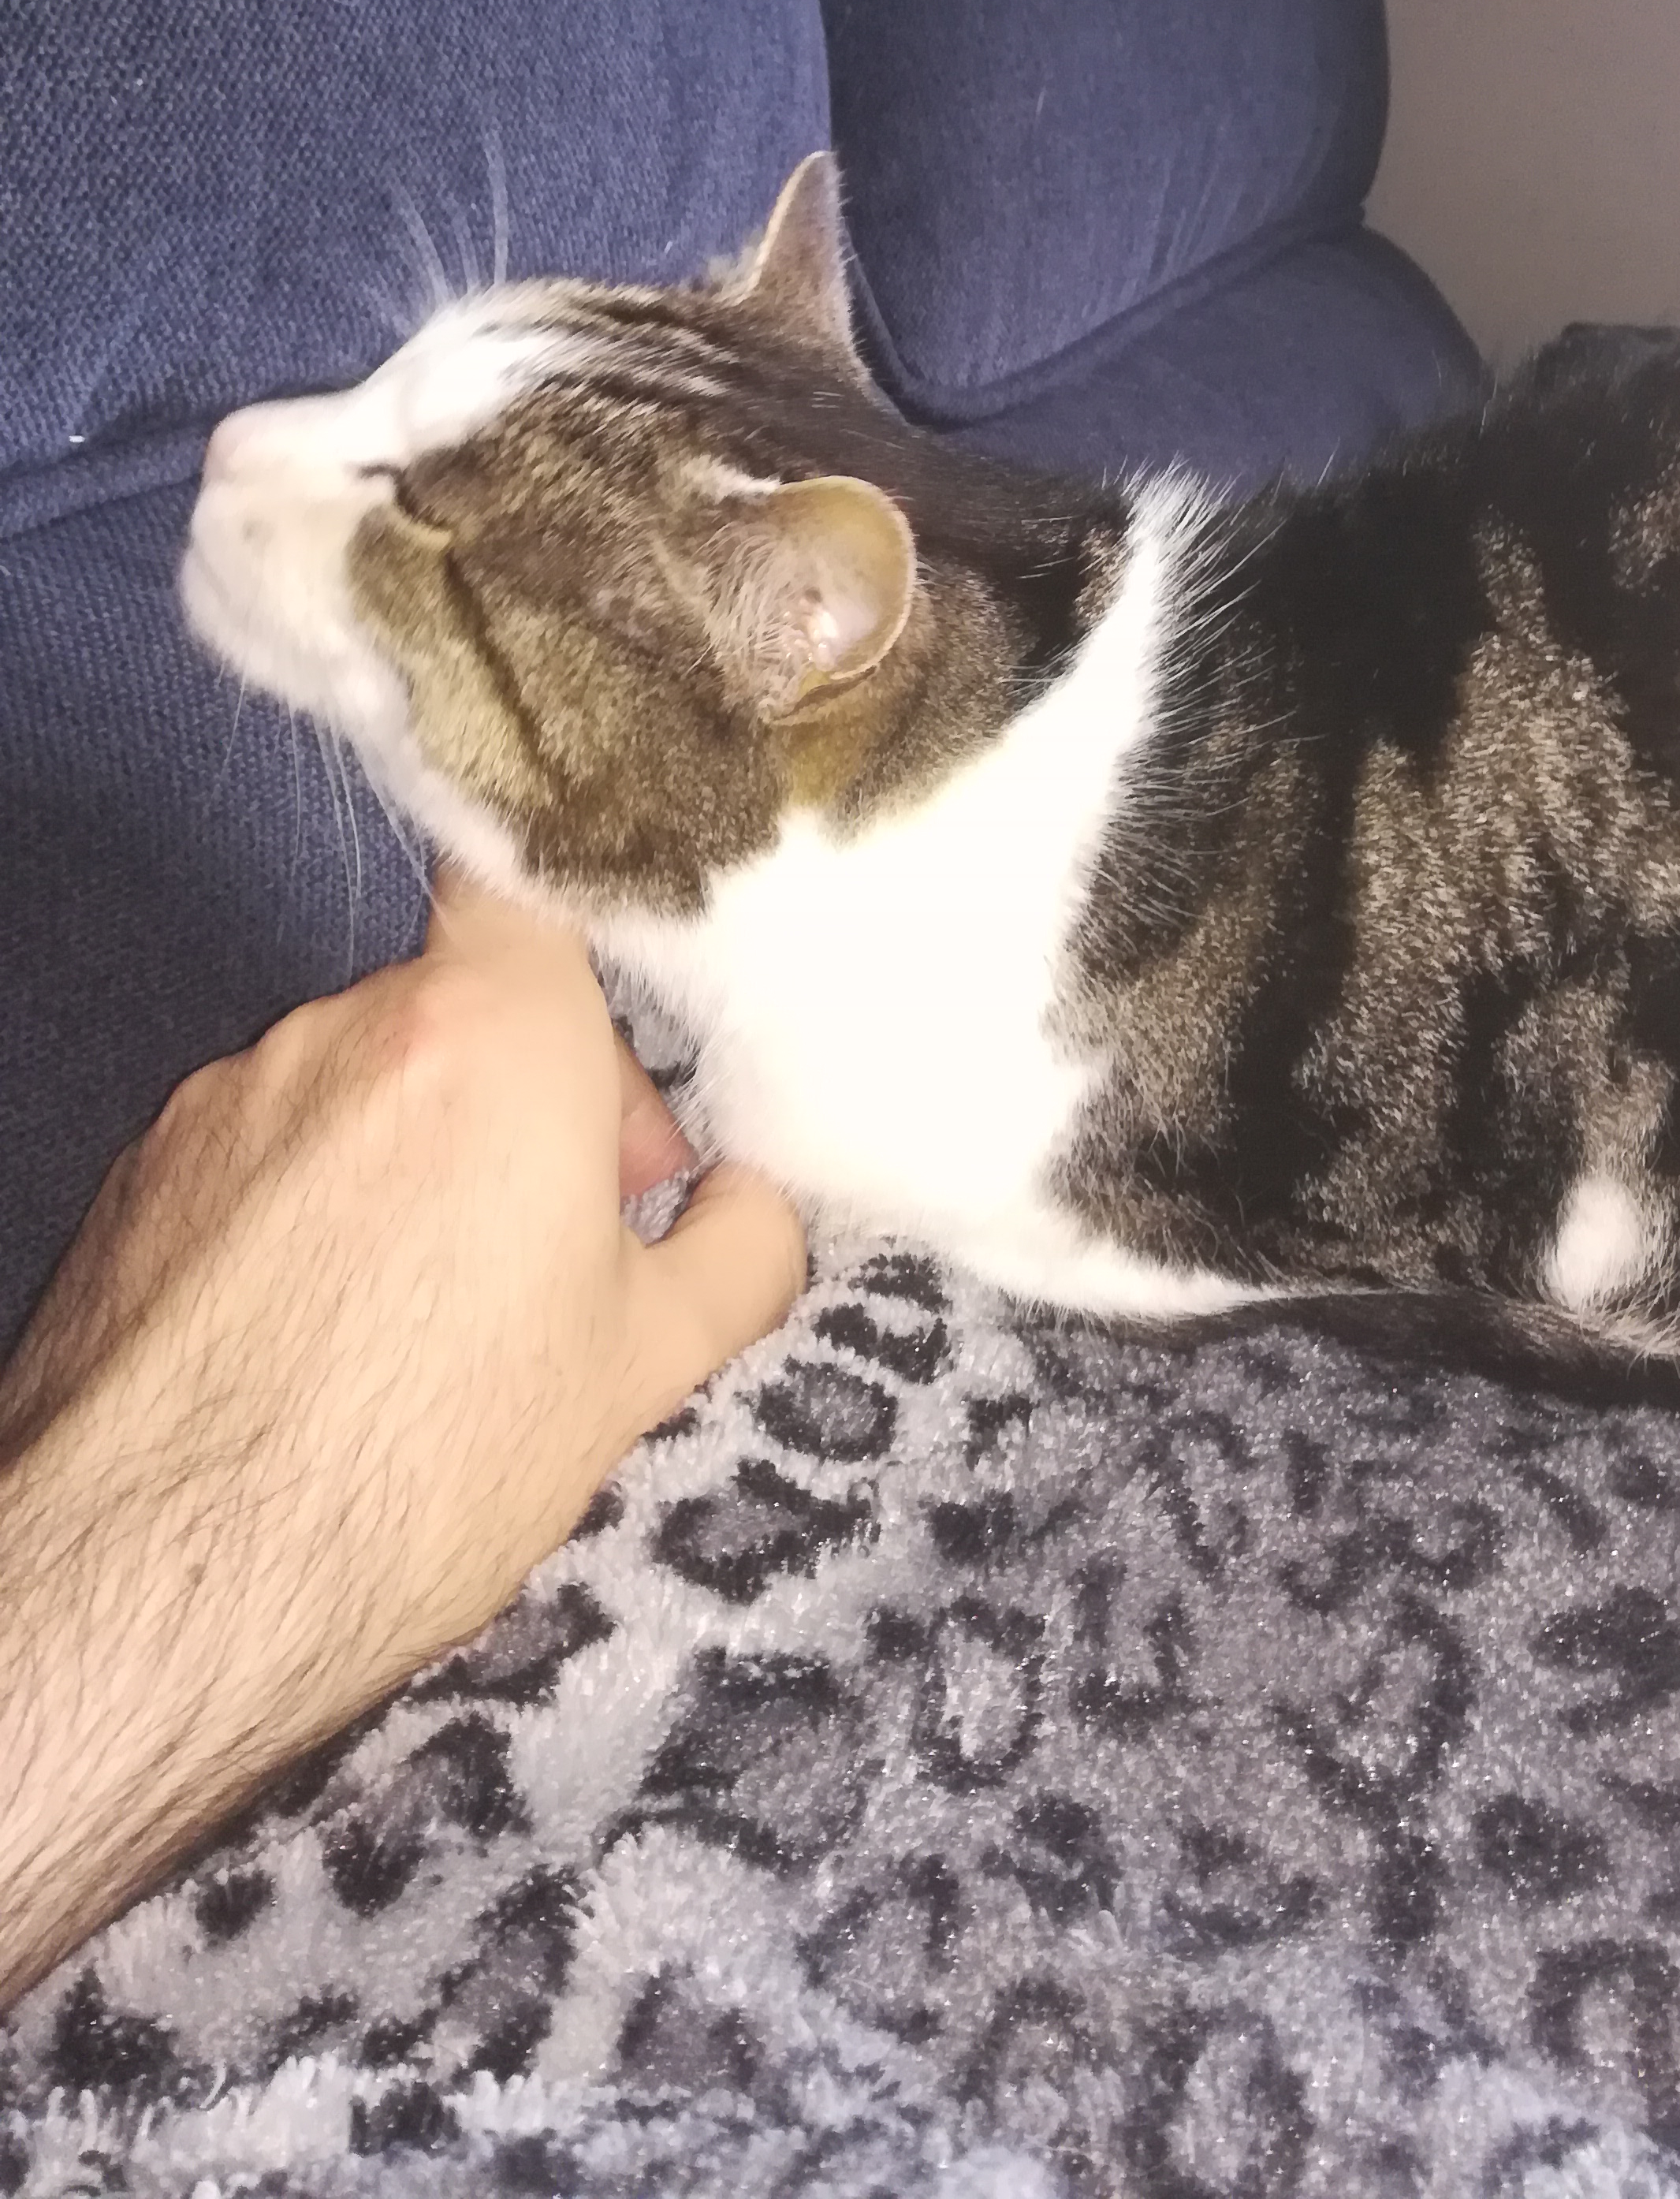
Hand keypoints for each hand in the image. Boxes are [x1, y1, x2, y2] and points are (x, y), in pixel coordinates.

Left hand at [0, 873, 805, 2006]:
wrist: (163, 1587)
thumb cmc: (427, 1461)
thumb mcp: (652, 1366)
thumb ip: (742, 1246)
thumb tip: (756, 1199)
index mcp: (492, 1031)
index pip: (535, 877)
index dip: (581, 916)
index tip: (623, 1007)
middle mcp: (345, 1025)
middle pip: (463, 1011)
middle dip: (526, 1102)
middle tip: (567, 1245)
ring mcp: (225, 1098)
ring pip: (361, 1093)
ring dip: (413, 1167)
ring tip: (434, 1328)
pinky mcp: (138, 1180)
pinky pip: (263, 1162)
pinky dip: (307, 1222)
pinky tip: (327, 1352)